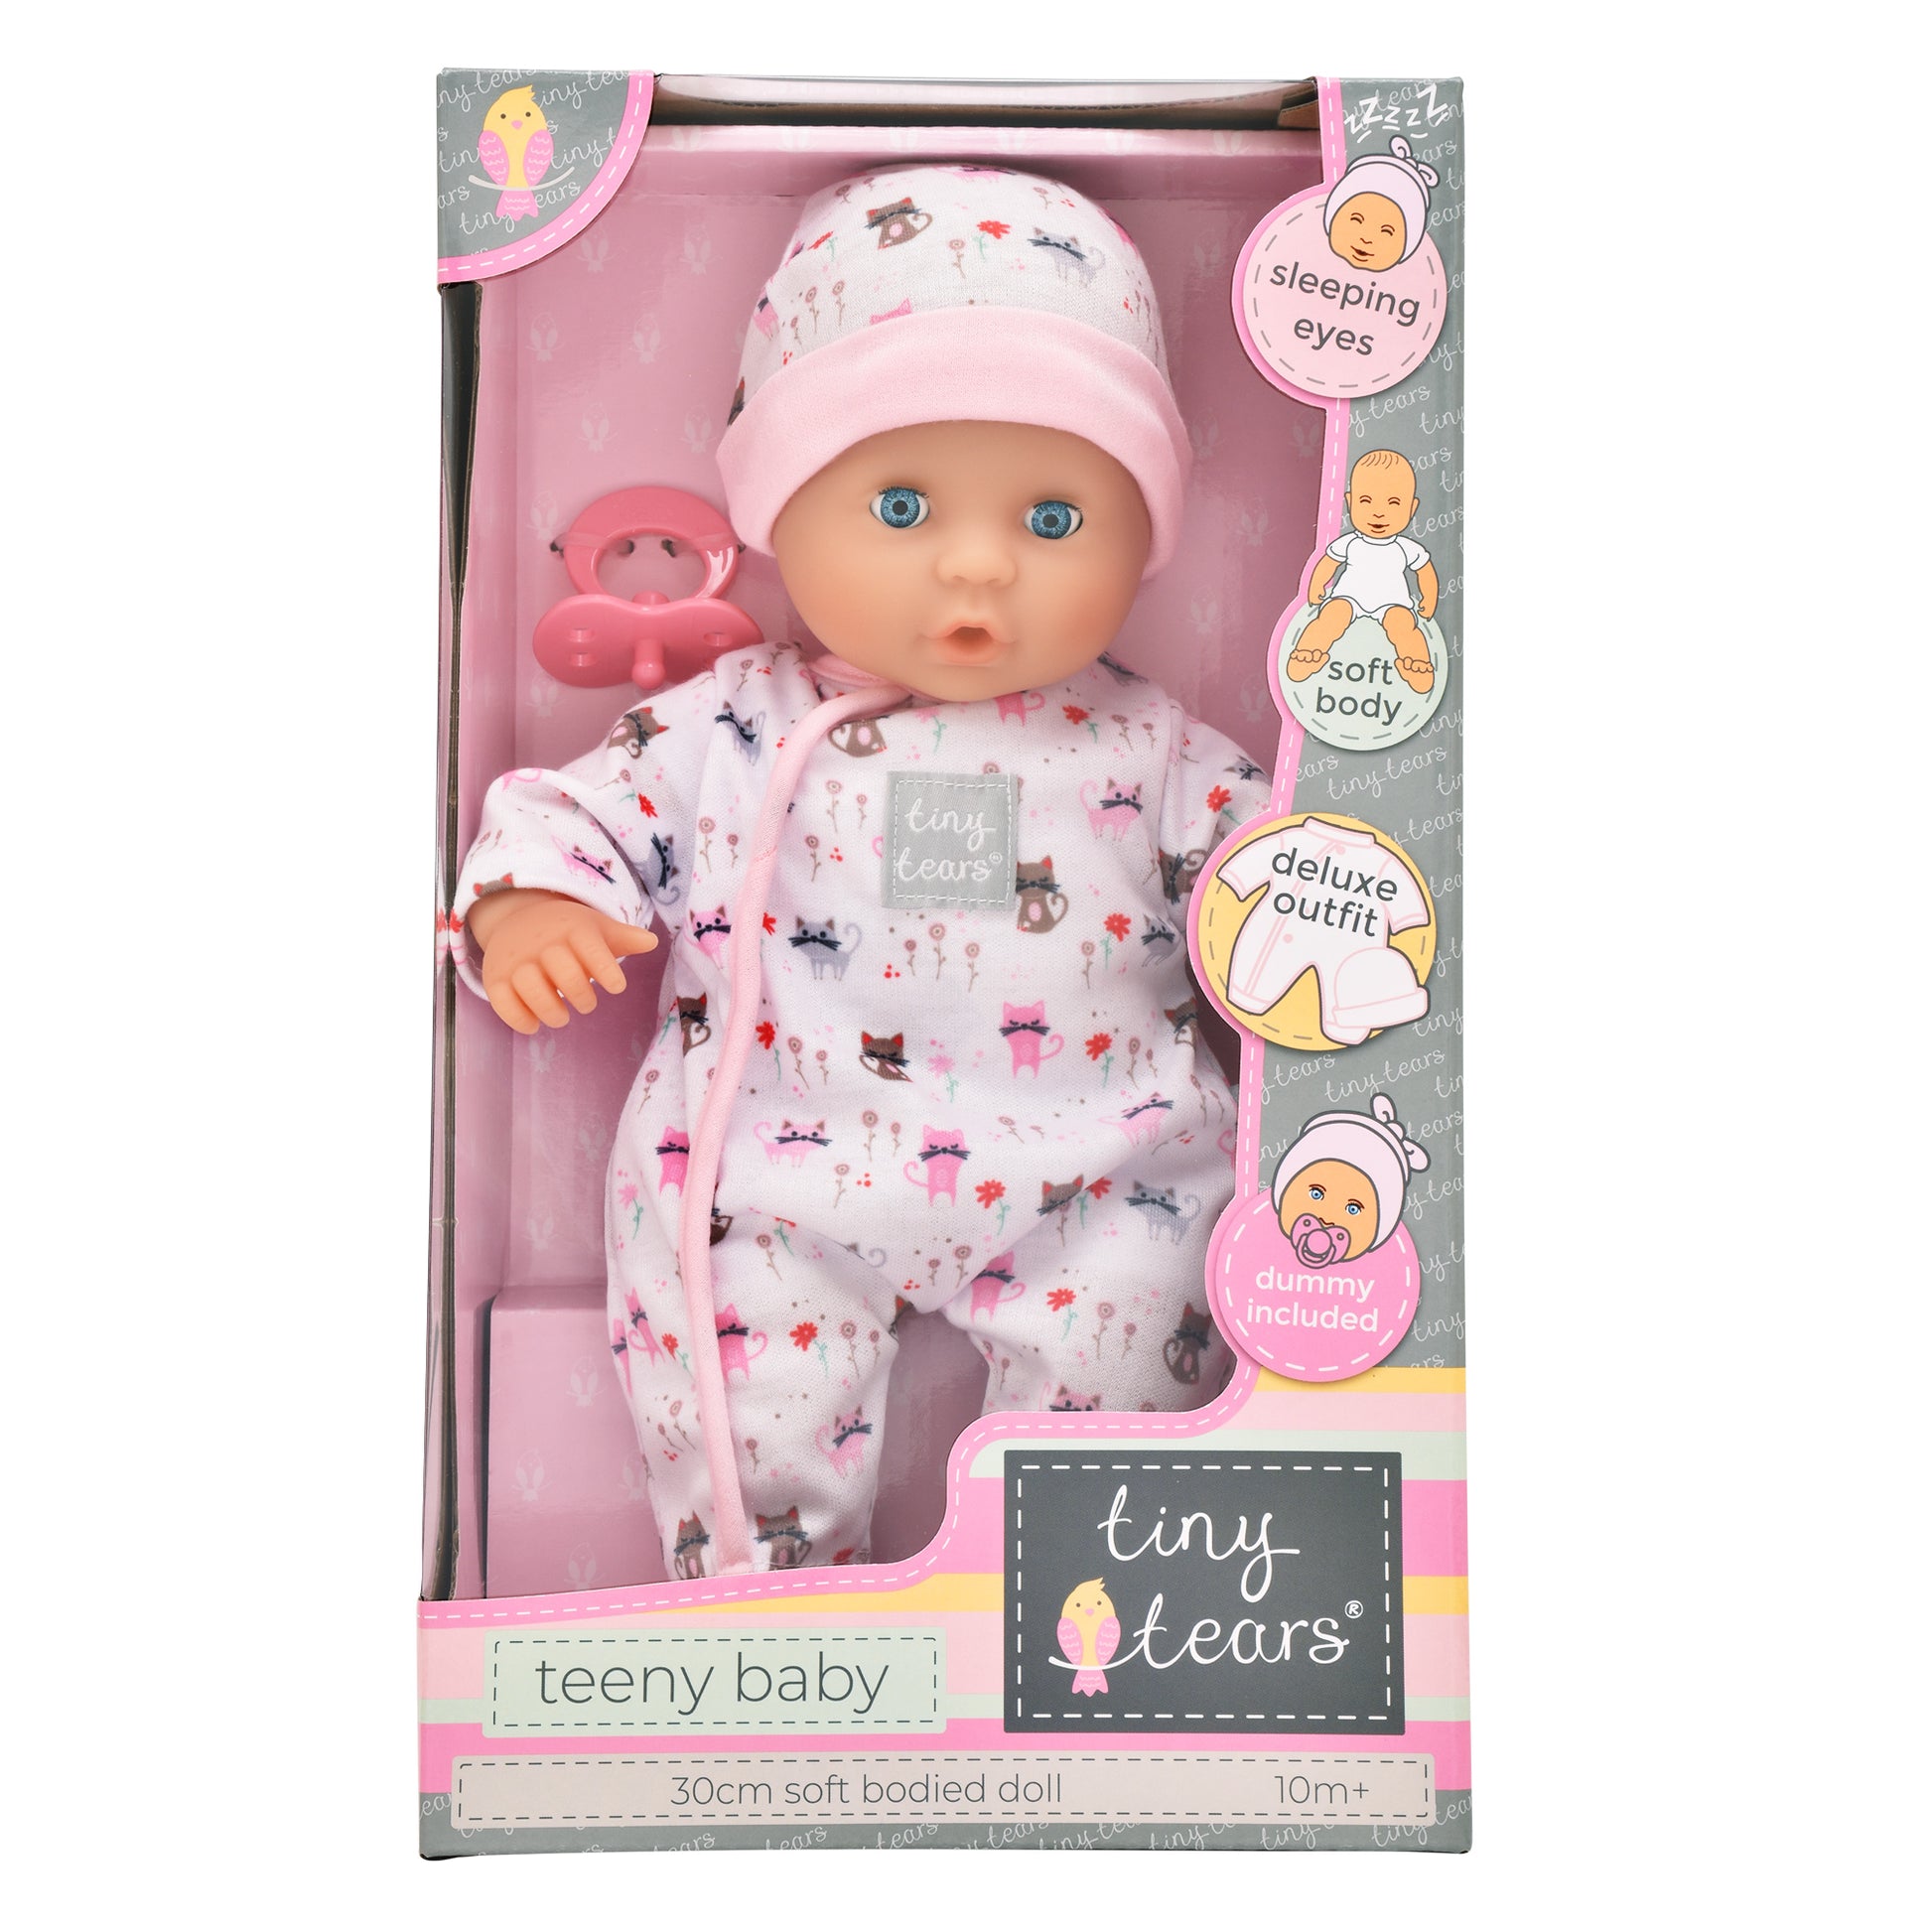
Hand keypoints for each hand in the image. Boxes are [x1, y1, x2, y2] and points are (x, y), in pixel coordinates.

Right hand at [467, 888, 657, 1034]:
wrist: (517, 917)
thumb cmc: (567, 931)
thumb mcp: (595, 927)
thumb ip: (624, 938)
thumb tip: (652, 942)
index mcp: (572, 929)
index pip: (591, 948)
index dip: (605, 969)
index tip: (617, 987)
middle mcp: (543, 943)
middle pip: (563, 970)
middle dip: (581, 994)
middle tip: (587, 1005)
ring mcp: (517, 961)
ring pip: (531, 986)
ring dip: (551, 1010)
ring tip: (562, 1018)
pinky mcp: (496, 977)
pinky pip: (502, 1001)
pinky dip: (519, 1019)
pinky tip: (535, 1024)